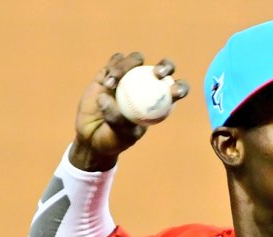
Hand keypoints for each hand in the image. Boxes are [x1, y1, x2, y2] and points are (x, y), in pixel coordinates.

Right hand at [69, 53, 189, 170]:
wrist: (92, 135)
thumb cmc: (114, 139)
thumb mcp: (121, 135)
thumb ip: (118, 119)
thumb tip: (108, 97)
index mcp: (159, 102)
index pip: (176, 90)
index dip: (180, 87)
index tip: (174, 92)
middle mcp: (147, 85)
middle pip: (163, 68)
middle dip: (166, 66)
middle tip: (157, 74)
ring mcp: (129, 76)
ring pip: (136, 60)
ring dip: (128, 65)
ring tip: (113, 84)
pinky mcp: (110, 71)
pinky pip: (116, 61)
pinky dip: (113, 67)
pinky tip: (106, 82)